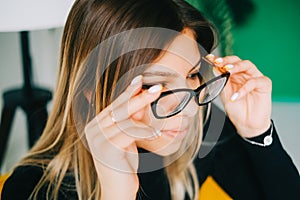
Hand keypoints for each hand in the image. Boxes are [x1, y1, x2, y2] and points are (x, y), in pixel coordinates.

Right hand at [84, 75, 161, 198]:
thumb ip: (128, 122)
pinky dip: (145, 131)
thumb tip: (141, 100)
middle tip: (156, 88)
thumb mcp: (125, 139)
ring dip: (145, 114)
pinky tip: (157, 132)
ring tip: (161, 111)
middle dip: (139, 96)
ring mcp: (98, 139)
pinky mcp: (107, 148)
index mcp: (95, 125)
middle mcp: (93, 130)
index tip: (140, 80)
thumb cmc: (122, 164)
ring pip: (126, 118)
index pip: (114, 105)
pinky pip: (130, 132)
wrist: (117, 190)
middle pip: (119, 108)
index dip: (128, 92)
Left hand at [211, 55, 271, 137]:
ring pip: (247, 65)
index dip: (219, 60)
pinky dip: (244, 88)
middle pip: (237, 60)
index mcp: (234, 75)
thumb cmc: (236, 109)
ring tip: (227, 72)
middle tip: (219, 63)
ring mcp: (255, 78)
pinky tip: (236, 96)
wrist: (246, 124)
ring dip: (236, 67)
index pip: (227, 63)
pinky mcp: (264, 85)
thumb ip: (221, 82)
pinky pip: (254, 81)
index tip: (210, 59)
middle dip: (227, 60)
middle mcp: (245, 74)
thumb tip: (215, 71)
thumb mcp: (224, 94)